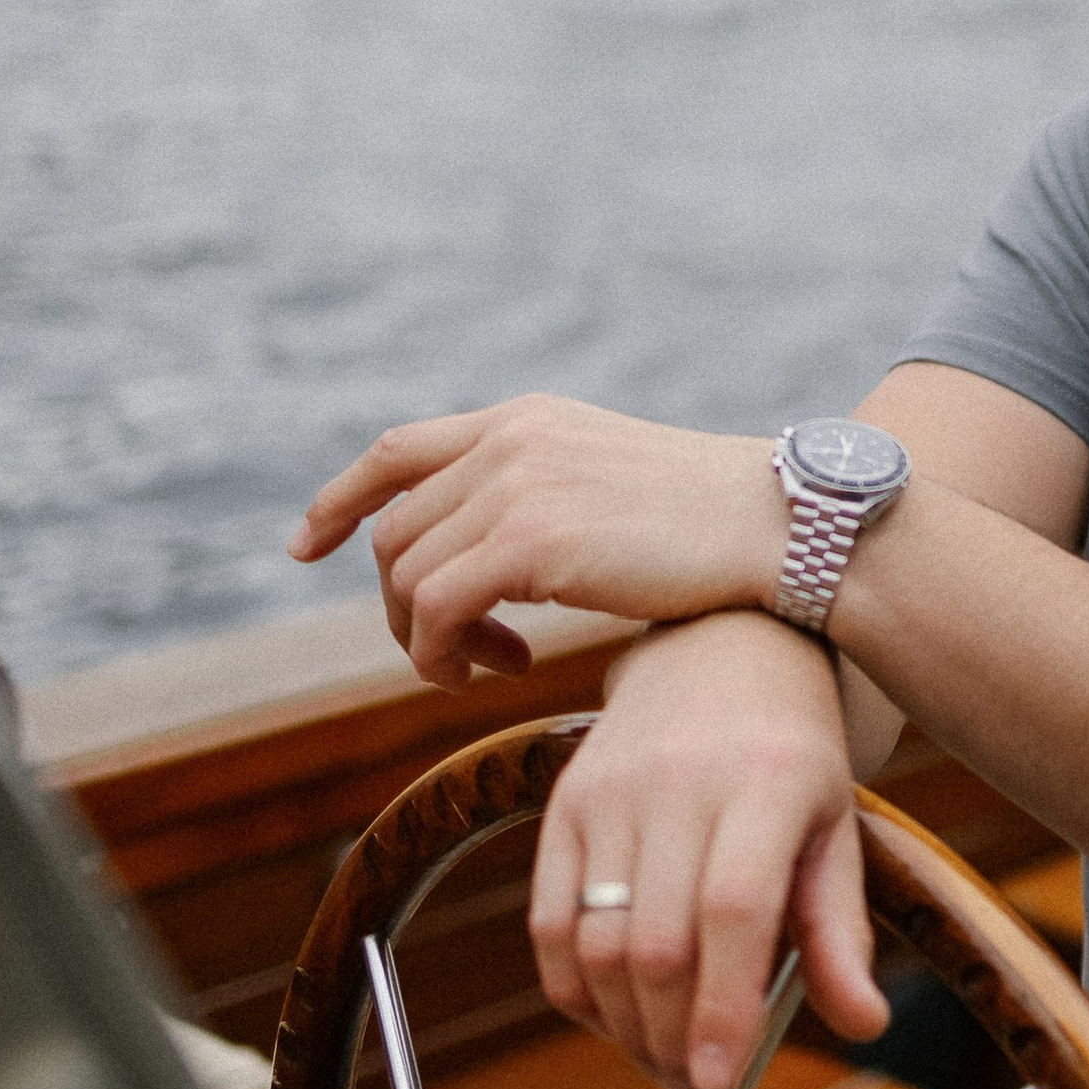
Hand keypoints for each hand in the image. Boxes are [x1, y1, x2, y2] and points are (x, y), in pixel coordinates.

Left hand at [290, 394, 786, 688]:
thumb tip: (491, 558)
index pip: (397, 449)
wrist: (784, 527)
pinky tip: (500, 669)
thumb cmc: (716, 525)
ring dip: (428, 638)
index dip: (339, 500)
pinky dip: (445, 652)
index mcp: (526, 419)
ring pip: (407, 575)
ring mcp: (517, 483)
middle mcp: (511, 439)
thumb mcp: (611, 484)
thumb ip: (543, 497)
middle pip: (395, 530)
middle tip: (463, 655)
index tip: (304, 546)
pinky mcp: (531, 538)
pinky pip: (436, 607)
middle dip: (403, 605)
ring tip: (486, 666)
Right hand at [529, 612, 888, 1088]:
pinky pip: (548, 924)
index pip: (734, 909)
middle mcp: (679, 780)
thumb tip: (863, 1025)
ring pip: (594, 943)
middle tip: (700, 1085)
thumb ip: (841, 932)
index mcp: (768, 779)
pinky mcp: (561, 803)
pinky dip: (575, 991)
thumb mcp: (837, 828)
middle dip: (672, 1038)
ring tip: (665, 1059)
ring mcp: (610, 790)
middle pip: (654, 942)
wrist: (719, 645)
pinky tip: (616, 1017)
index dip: (722, 1005)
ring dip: (624, 1028)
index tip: (720, 1082)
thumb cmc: (791, 752)